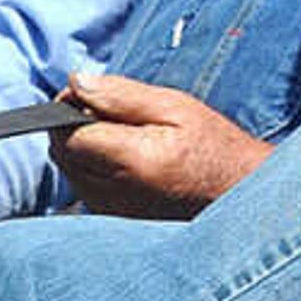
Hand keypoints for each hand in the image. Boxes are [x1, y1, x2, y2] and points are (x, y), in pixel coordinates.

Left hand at [49, 74, 272, 219]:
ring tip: (124, 136)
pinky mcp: (112, 217)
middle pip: (62, 152)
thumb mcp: (175, 106)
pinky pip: (83, 185)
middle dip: (73, 126)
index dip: (70, 109)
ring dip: (84, 146)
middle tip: (109, 112)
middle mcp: (114, 192)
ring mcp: (111, 210)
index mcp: (131, 161)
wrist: (237, 193)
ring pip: (69, 169)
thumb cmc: (213, 146)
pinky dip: (93, 166)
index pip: (69, 133)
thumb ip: (121, 95)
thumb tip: (77, 84)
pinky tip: (126, 158)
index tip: (88, 95)